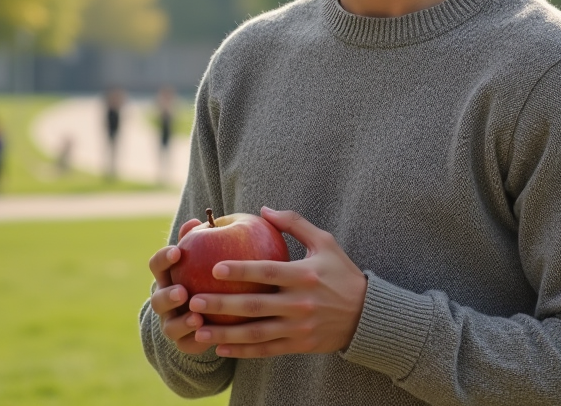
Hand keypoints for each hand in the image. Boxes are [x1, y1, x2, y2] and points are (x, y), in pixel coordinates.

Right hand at [147, 218, 210, 354]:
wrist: (207, 312)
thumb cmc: (206, 274)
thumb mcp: (203, 257)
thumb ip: (199, 239)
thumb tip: (199, 219)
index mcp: (167, 277)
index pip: (157, 265)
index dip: (164, 258)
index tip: (178, 250)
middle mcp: (164, 301)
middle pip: (158, 299)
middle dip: (168, 295)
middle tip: (182, 291)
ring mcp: (171, 323)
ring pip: (170, 326)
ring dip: (181, 322)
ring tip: (196, 318)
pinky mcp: (185, 342)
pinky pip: (187, 345)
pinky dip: (195, 342)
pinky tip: (208, 336)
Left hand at [188, 207, 366, 357]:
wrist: (367, 315)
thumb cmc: (342, 273)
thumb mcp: (325, 242)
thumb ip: (295, 223)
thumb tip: (264, 209)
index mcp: (304, 275)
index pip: (267, 272)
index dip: (240, 270)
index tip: (214, 268)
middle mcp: (300, 303)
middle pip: (255, 305)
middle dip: (222, 305)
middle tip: (194, 301)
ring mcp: (298, 327)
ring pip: (256, 333)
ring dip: (225, 333)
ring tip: (198, 329)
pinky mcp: (299, 345)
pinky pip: (266, 350)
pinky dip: (242, 351)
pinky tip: (221, 348)